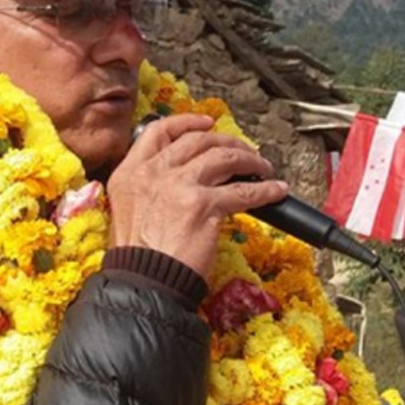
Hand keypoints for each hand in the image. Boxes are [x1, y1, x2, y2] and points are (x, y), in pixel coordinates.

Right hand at [106, 114, 287, 276]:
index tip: (207, 123)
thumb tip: (183, 177)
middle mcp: (155, 173)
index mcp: (131, 172)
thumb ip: (150, 186)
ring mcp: (181, 186)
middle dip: (228, 141)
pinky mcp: (205, 206)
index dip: (187, 122)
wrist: (144, 283)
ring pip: (226, 158)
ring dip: (251, 161)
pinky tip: (276, 191)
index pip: (160, 131)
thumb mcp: (129, 210)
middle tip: (244, 150)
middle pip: (199, 141)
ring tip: (264, 168)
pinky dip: (266, 190)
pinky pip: (244, 192)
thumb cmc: (138, 257)